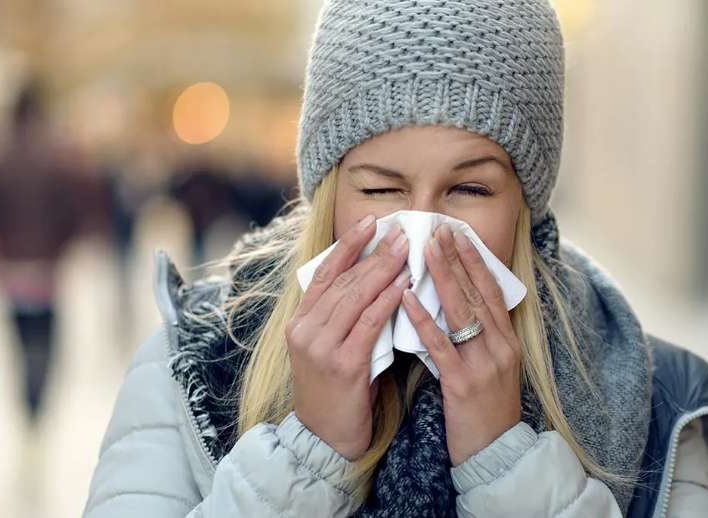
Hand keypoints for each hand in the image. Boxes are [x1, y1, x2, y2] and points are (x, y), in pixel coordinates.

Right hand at [287, 215, 409, 460]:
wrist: (324, 441)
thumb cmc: (335, 392)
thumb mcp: (331, 348)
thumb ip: (344, 318)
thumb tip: (376, 279)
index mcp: (300, 322)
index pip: (325, 273)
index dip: (348, 245)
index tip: (369, 221)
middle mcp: (305, 330)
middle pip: (343, 280)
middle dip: (373, 252)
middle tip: (400, 231)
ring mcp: (321, 347)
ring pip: (356, 297)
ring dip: (384, 269)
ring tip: (407, 249)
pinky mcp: (343, 365)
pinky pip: (369, 323)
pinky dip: (388, 300)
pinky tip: (404, 285)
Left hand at [402, 224, 521, 466]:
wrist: (497, 456)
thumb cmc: (487, 412)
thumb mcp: (492, 370)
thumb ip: (479, 339)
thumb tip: (456, 307)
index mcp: (508, 341)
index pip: (491, 291)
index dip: (475, 260)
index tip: (458, 234)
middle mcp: (501, 347)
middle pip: (478, 293)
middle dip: (458, 258)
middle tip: (440, 229)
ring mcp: (485, 364)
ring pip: (462, 312)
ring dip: (442, 278)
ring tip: (426, 250)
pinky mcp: (465, 384)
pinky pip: (441, 345)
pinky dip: (424, 320)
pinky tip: (407, 298)